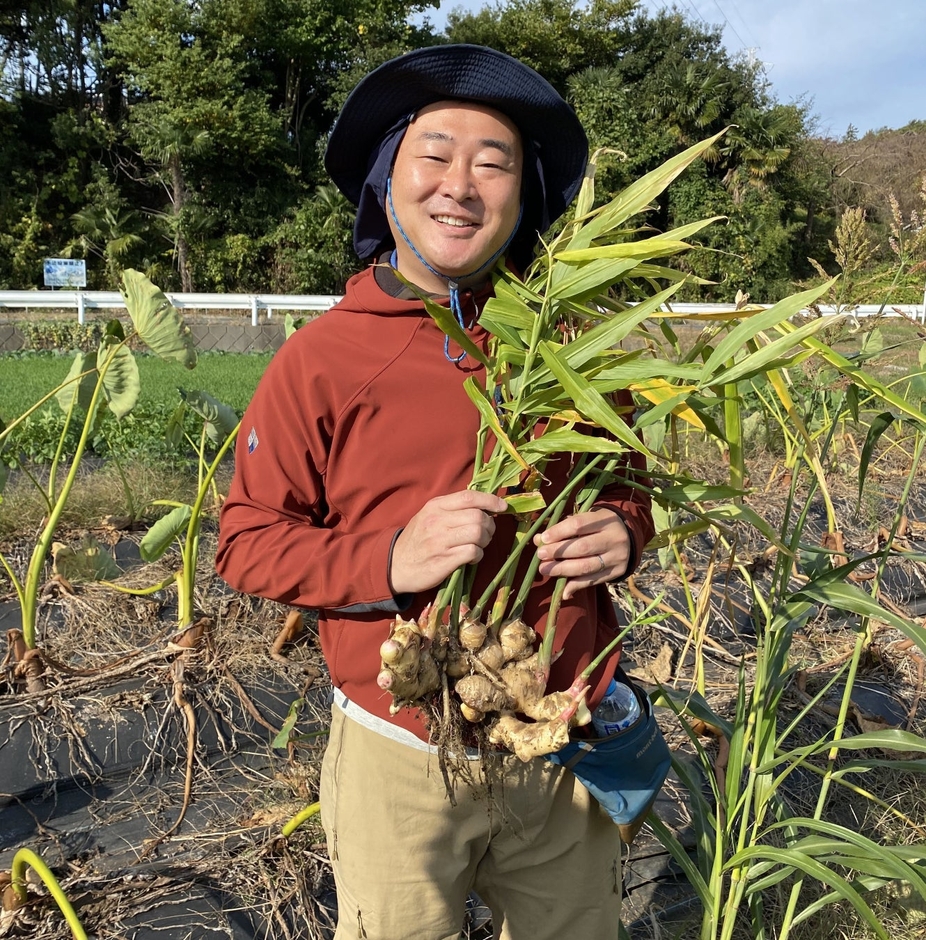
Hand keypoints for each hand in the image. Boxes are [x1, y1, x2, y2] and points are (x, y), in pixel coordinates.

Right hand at [390, 490, 508, 594]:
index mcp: (435, 506)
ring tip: (478, 545)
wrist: (395, 565)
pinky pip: (473, 552)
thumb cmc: (418, 539)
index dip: (490, 500)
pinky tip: (471, 557)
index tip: (503, 507)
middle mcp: (437, 520)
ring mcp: (440, 541)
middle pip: (478, 517)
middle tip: (486, 534)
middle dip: (489, 526)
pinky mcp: (444, 560)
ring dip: (485, 541)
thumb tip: (483, 505)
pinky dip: (478, 555)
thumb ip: (452, 508)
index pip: (469, 497)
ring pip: (478, 534)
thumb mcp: (428, 515)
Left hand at [533, 508, 630, 600]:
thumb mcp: (585, 520)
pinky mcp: (617, 572)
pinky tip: (562, 591)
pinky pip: (593, 581)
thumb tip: (539, 539)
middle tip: (540, 555)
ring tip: (545, 569)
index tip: (543, 538)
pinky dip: (576, 586)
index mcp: (605, 520)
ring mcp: (617, 557)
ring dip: (563, 570)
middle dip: (558, 552)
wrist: (628, 537)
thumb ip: (563, 528)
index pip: (579, 525)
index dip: (559, 532)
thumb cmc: (598, 526)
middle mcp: (614, 538)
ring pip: (587, 566)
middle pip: (582, 547)